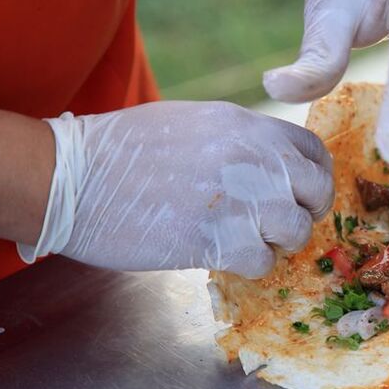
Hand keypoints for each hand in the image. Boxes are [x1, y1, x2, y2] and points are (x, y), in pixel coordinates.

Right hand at [17, 102, 333, 277]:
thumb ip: (238, 141)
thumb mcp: (192, 123)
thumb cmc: (122, 150)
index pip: (312, 151)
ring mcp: (238, 198)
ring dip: (278, 243)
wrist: (72, 176)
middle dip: (306, 212)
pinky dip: (250, 266)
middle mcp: (252, 157)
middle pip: (316, 190)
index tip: (300, 195)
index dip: (313, 178)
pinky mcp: (215, 239)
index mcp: (246, 125)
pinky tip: (225, 257)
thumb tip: (269, 165)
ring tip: (249, 242)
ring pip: (296, 229)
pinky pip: (262, 261)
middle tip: (280, 226)